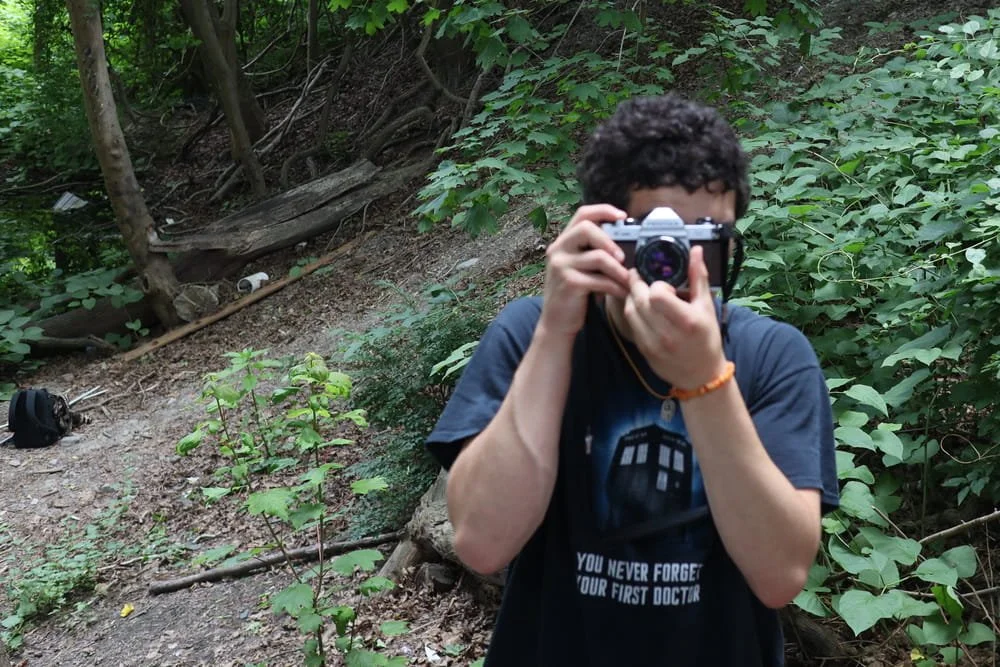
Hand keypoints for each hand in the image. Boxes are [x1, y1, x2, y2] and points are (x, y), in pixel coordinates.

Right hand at [540, 205, 630, 337]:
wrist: (556, 323)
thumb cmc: (575, 294)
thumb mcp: (580, 268)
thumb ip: (594, 252)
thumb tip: (626, 241)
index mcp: (563, 242)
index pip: (582, 214)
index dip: (603, 210)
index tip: (622, 216)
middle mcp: (558, 250)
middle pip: (586, 228)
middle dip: (610, 240)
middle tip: (622, 257)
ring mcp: (560, 266)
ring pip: (598, 256)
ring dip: (619, 269)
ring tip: (629, 280)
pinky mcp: (569, 283)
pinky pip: (599, 279)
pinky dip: (615, 286)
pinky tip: (622, 293)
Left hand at [622, 245, 727, 389]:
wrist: (701, 374)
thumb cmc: (706, 337)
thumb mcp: (706, 307)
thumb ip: (698, 277)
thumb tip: (695, 250)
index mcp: (686, 321)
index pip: (657, 294)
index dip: (657, 285)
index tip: (664, 285)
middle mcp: (668, 334)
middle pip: (639, 300)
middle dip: (637, 285)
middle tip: (640, 277)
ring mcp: (653, 344)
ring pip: (630, 312)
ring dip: (631, 297)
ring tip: (639, 291)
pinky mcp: (643, 350)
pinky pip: (630, 325)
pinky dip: (631, 312)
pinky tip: (639, 307)